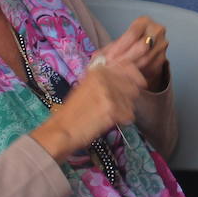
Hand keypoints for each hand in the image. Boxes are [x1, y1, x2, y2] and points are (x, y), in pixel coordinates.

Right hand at [31, 52, 145, 159]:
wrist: (62, 130)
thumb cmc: (73, 110)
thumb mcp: (88, 85)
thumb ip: (107, 78)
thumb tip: (129, 75)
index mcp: (99, 69)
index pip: (129, 67)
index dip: (134, 78)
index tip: (135, 85)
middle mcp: (105, 77)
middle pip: (134, 86)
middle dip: (128, 98)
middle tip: (115, 106)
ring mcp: (109, 92)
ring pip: (132, 102)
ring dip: (124, 110)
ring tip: (108, 114)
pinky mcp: (112, 108)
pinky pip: (129, 115)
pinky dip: (122, 121)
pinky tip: (108, 121)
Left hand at [103, 16, 168, 90]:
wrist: (146, 46)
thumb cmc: (128, 43)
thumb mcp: (118, 42)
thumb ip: (108, 50)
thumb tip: (97, 61)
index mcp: (144, 22)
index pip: (133, 34)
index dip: (120, 47)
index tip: (109, 58)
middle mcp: (157, 30)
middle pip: (142, 47)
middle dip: (125, 59)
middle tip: (111, 68)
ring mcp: (162, 45)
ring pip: (146, 59)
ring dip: (130, 68)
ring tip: (116, 74)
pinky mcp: (162, 59)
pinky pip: (150, 68)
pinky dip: (138, 74)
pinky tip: (127, 77)